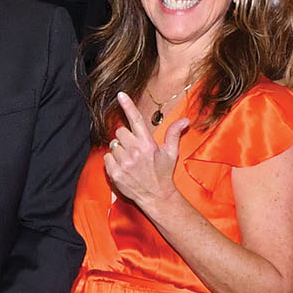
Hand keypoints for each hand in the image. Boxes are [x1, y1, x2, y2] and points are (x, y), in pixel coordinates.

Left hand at [102, 91, 188, 212]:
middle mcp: (135, 152)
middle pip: (120, 131)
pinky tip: (123, 167)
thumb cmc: (163, 174)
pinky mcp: (115, 173)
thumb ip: (174, 134)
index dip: (128, 105)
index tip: (120, 94)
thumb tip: (185, 120)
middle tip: (134, 148)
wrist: (157, 197)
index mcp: (148, 144)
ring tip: (129, 160)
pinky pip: (106, 158)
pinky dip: (112, 161)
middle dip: (125, 137)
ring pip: (113, 145)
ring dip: (119, 150)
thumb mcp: (171, 153)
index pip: (136, 120)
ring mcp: (124, 163)